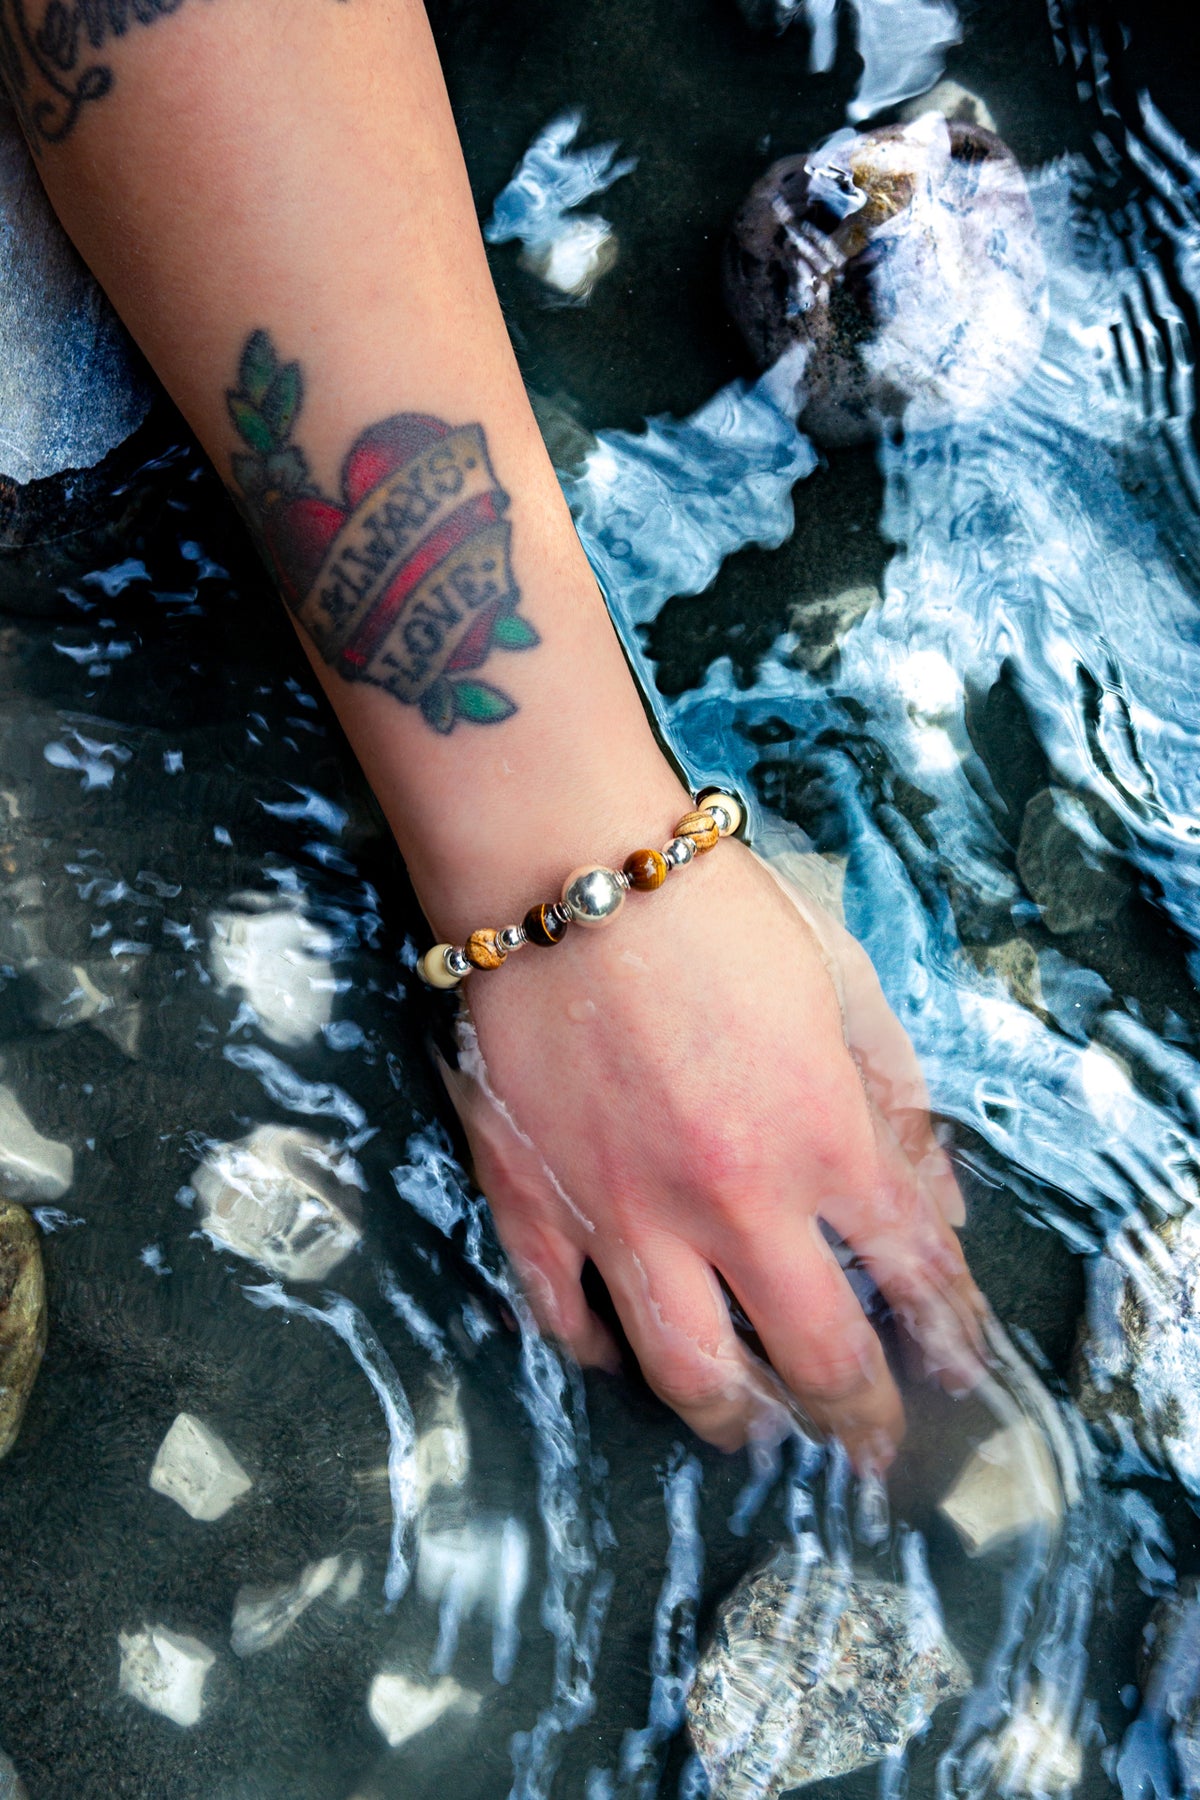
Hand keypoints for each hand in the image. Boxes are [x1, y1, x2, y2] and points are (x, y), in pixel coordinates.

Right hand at [440, 827, 984, 1468]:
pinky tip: (616, 1350)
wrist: (563, 868)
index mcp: (822, 1137)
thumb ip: (895, 1098)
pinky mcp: (532, 1200)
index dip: (949, 1333)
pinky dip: (594, 1347)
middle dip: (859, 1421)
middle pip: (814, 1358)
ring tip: (753, 1435)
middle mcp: (733, 1201)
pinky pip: (562, 1313)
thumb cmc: (712, 911)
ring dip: (736, 1422)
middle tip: (869, 1445)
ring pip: (689, 1373)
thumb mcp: (838, 982)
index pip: (911, 1271)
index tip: (957, 1369)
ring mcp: (624, 1213)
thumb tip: (933, 1206)